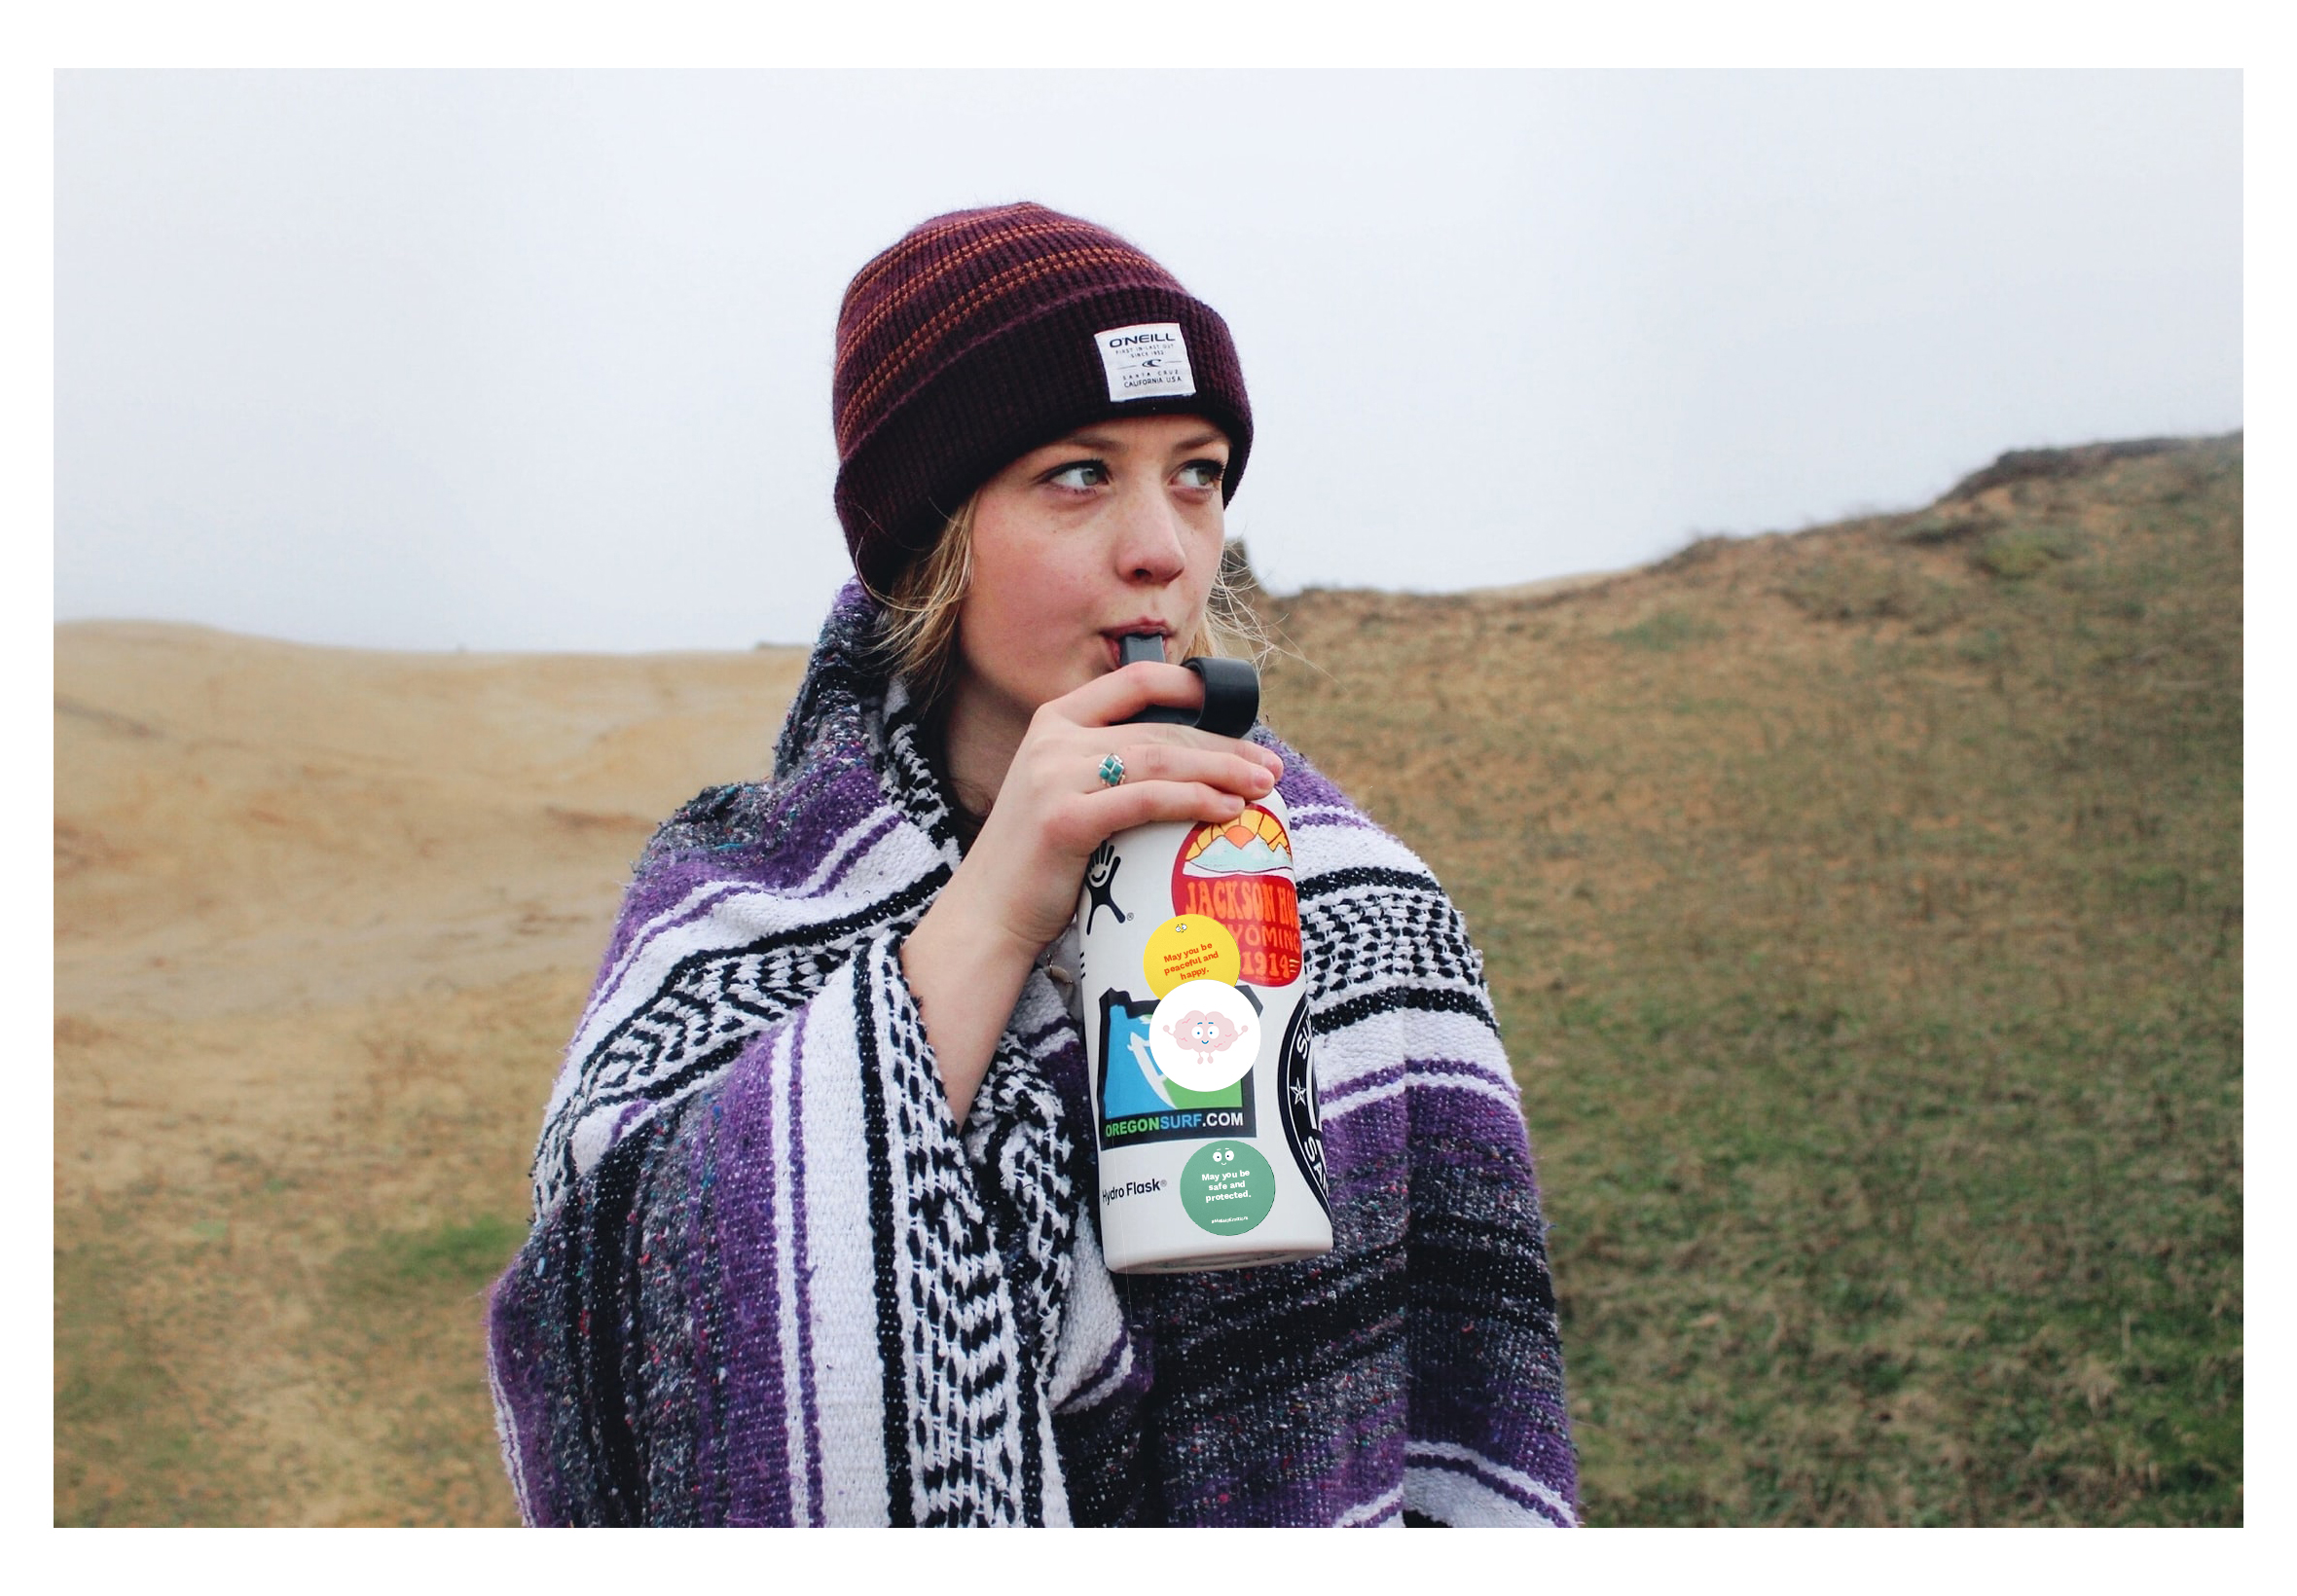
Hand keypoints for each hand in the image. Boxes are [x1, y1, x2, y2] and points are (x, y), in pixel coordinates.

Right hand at [948, 661, 1283, 955]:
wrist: (989, 912)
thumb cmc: (1042, 860)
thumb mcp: (1069, 793)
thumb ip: (1113, 768)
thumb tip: (1195, 766)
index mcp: (1055, 720)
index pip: (1135, 681)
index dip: (1191, 687)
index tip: (1240, 708)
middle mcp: (1052, 739)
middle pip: (1159, 730)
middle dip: (1223, 746)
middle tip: (1269, 768)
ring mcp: (1053, 776)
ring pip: (1158, 760)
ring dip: (1219, 771)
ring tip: (1260, 788)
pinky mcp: (1063, 818)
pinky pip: (1144, 800)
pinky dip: (1192, 801)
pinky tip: (1225, 811)